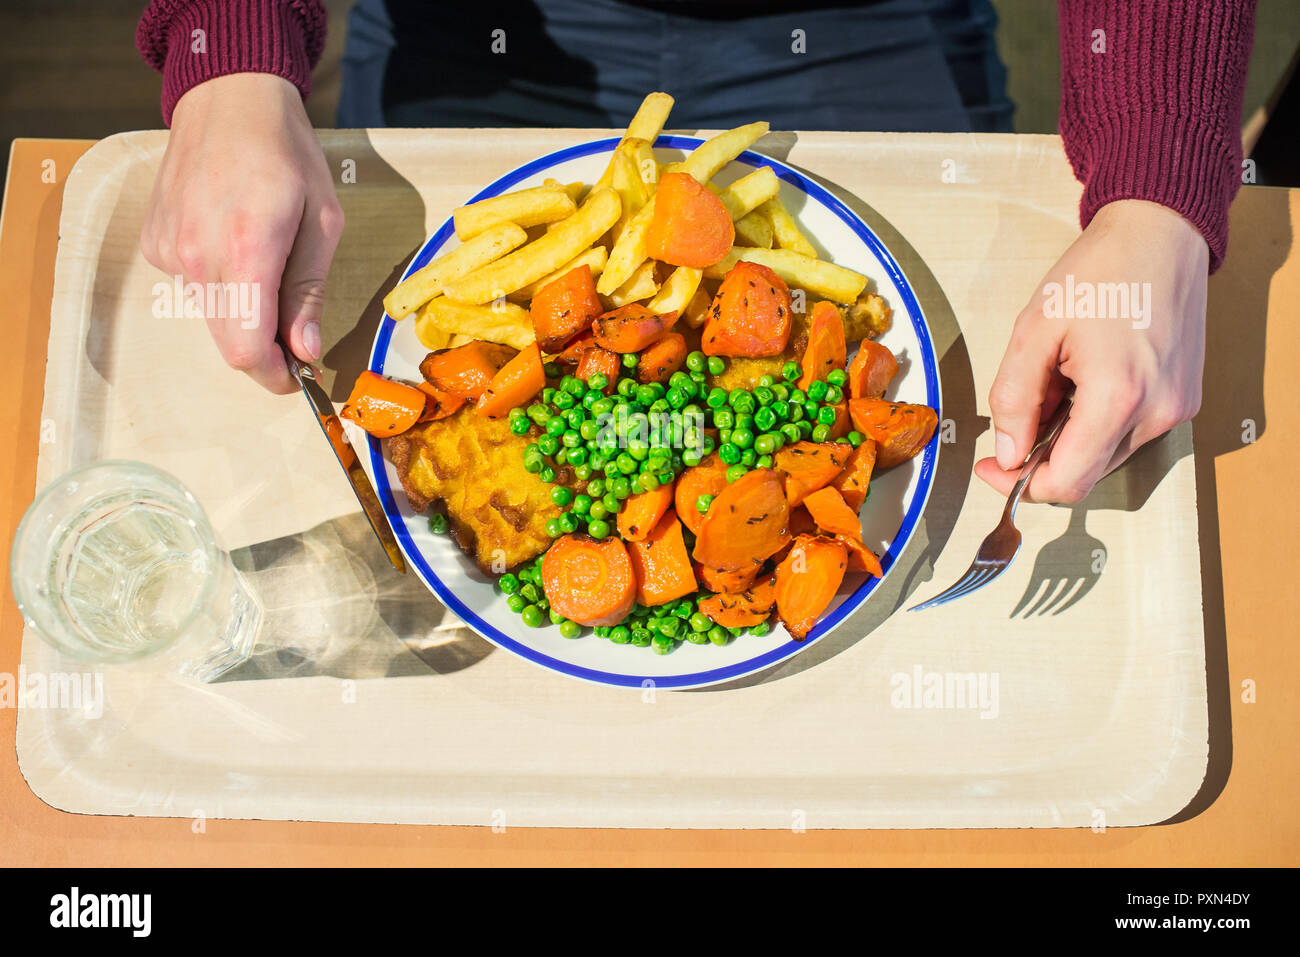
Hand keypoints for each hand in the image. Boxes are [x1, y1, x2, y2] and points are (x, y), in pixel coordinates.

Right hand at [140, 73, 343, 393]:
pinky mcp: (155, 243)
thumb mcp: (323, 222)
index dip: (275, 376)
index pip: (248, 349)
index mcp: (248, 250)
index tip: (298, 378)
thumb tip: (306, 350)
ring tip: (269, 272)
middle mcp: (198, 256)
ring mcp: (170, 250)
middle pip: (227, 343)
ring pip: (211, 318)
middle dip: (264, 354)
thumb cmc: (286, 154)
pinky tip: (235, 245)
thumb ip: (309, 292)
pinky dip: (220, 286)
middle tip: (295, 341)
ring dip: (243, 316)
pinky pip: (192, 287)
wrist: (227, 98)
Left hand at [974, 199, 1207, 502]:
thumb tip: (1007, 455)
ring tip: (1062, 378)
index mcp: (1118, 398)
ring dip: (1071, 434)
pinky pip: (1129, 433)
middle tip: (1026, 402)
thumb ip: (1014, 399)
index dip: (1020, 486)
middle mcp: (1157, 414)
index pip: (1066, 483)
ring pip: (1105, 455)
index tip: (992, 468)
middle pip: (1085, 473)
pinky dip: (1098, 420)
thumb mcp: (1033, 330)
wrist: (1161, 233)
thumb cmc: (1099, 272)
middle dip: (1043, 452)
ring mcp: (1176, 410)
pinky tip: (1088, 376)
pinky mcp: (1183, 401)